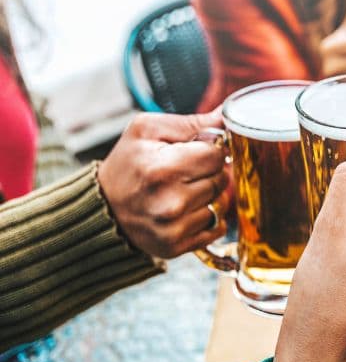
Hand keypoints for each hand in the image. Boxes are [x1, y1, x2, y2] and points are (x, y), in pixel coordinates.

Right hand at [97, 111, 229, 258]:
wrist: (103, 206)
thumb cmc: (127, 164)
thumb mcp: (148, 130)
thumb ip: (192, 123)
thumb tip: (227, 114)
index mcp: (162, 169)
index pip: (216, 155)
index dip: (209, 150)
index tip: (194, 152)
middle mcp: (170, 203)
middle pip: (221, 180)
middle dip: (209, 172)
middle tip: (185, 171)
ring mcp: (173, 229)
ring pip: (222, 204)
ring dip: (210, 196)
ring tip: (184, 190)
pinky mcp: (176, 246)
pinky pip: (217, 228)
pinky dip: (208, 218)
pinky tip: (187, 210)